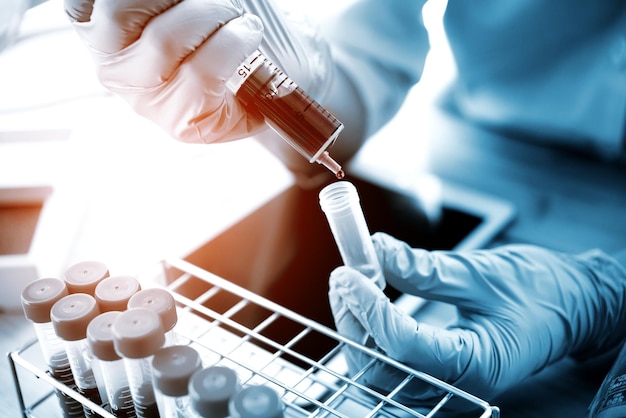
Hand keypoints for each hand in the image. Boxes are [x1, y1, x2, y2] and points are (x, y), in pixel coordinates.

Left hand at [63, 0, 332, 144]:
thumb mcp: (261, 95)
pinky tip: (169, 0)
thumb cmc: (240, 78)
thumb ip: (271, 90)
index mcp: (184, 118)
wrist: (203, 64)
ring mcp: (110, 56)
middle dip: (211, 13)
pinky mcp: (89, 23)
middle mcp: (140, 92)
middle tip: (230, 9)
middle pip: (166, 42)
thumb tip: (280, 80)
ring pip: (125, 10)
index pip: (202, 76)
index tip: (252, 29)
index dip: (233, 43)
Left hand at [328, 232, 625, 404]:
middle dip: (355, 322)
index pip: (404, 345)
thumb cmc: (540, 292)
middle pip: (383, 368)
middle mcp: (457, 386)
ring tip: (349, 289)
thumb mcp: (482, 273)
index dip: (369, 309)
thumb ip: (426, 269)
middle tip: (343, 279)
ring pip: (381, 374)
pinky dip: (371, 337)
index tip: (348, 274)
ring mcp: (446, 386)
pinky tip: (365, 307)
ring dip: (357, 331)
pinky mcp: (438, 376)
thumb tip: (378, 251)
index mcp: (477, 364)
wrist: (569, 309)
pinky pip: (392, 368)